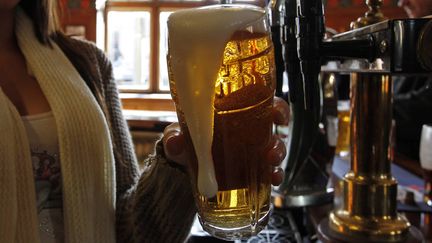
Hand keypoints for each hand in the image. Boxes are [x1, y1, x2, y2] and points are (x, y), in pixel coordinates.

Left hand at [163, 96, 289, 185]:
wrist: (183, 167)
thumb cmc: (186, 141)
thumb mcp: (179, 136)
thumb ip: (175, 136)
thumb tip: (175, 141)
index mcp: (233, 111)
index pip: (261, 102)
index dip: (275, 106)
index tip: (277, 113)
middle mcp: (248, 128)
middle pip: (272, 126)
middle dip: (279, 133)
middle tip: (272, 145)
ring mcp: (252, 149)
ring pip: (274, 147)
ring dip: (278, 153)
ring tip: (271, 162)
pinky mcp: (253, 168)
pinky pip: (269, 170)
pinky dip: (274, 174)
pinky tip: (273, 179)